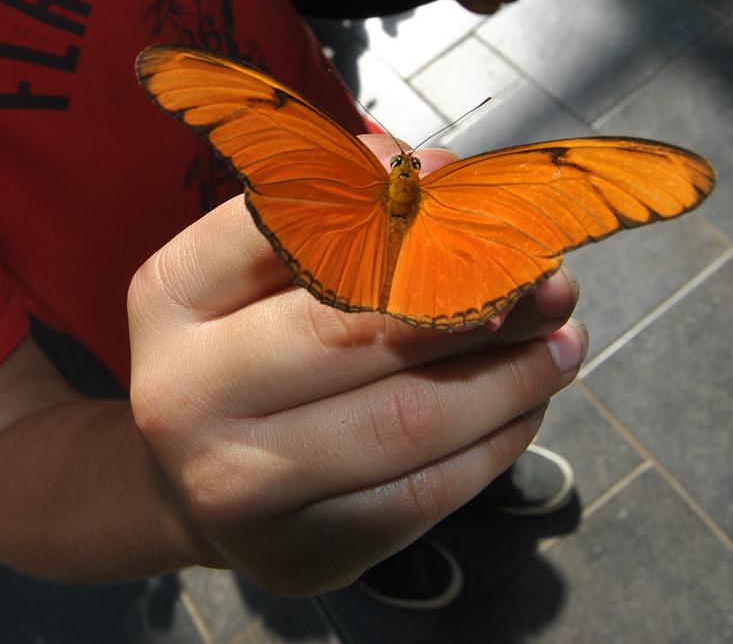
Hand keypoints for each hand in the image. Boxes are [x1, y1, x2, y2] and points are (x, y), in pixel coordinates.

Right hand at [128, 135, 584, 595]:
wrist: (192, 485)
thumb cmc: (248, 350)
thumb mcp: (260, 270)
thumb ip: (341, 211)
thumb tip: (447, 177)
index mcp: (169, 296)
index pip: (287, 226)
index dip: (394, 205)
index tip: (472, 196)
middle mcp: (183, 394)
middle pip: (354, 330)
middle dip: (477, 298)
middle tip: (553, 281)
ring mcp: (236, 487)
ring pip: (406, 421)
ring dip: (509, 374)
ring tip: (563, 341)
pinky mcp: (300, 555)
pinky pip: (424, 492)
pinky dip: (494, 441)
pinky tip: (525, 404)